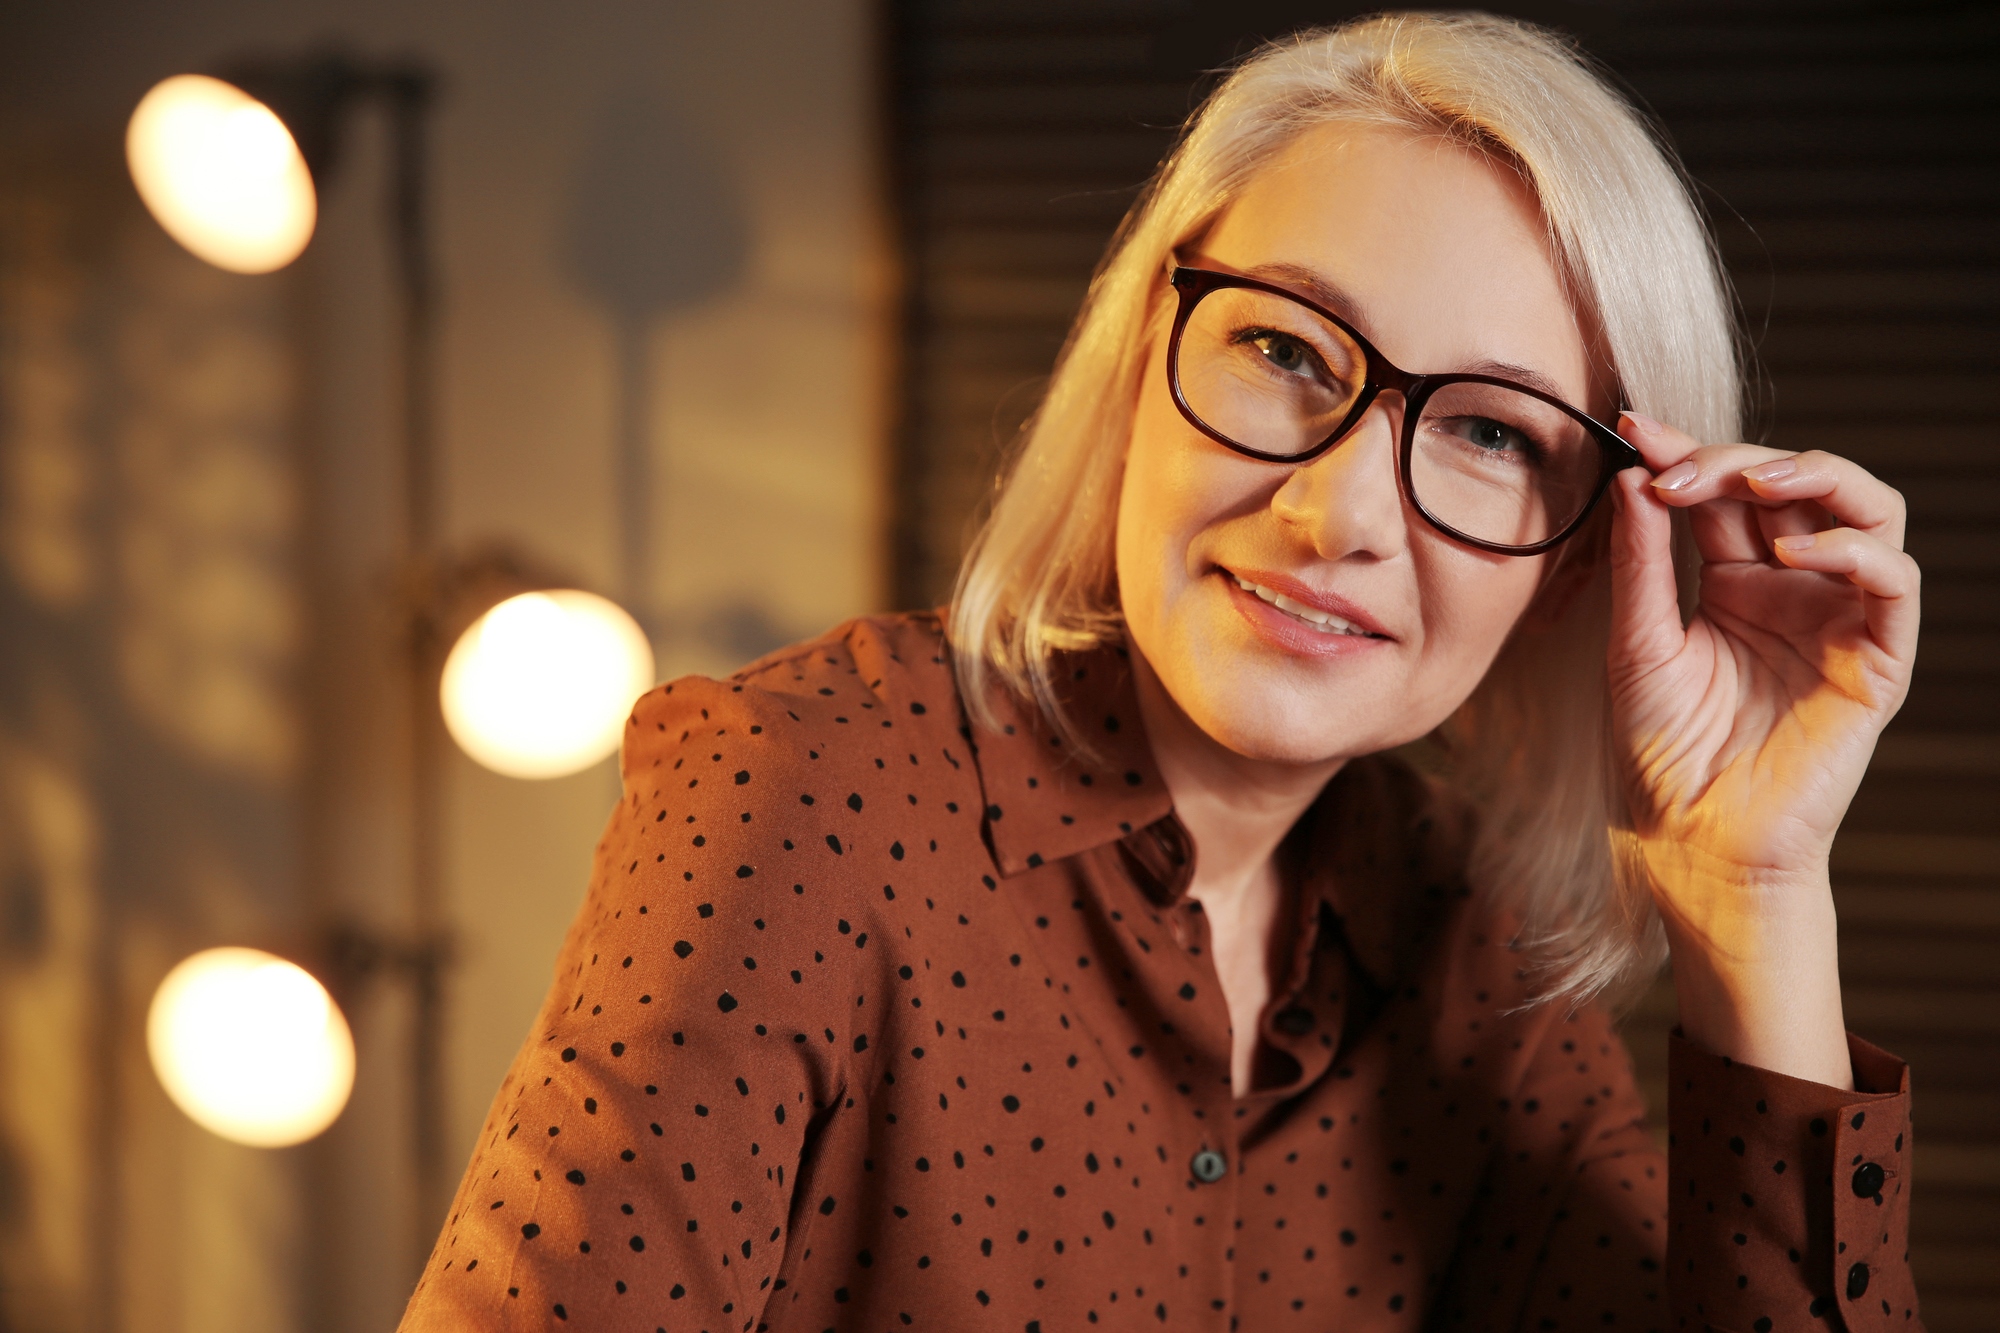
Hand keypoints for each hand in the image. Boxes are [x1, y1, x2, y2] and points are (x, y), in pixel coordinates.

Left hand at [1606, 412, 1919, 1086]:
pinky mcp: (1878, 659)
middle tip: (1681, 467)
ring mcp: (1838, 618)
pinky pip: (1894, 583)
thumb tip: (1633, 473)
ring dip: (1815, 478)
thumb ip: (1641, 561)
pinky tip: (1792, 553)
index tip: (1637, 427)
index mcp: (1731, 580)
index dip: (1689, 453)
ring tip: (1754, 484)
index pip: (1725, 494)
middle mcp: (1791, 588)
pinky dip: (1853, 552)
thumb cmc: (1660, 751)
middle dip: (1739, 460)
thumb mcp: (1635, 643)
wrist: (1690, 839)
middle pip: (1795, 485)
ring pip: (1866, 510)